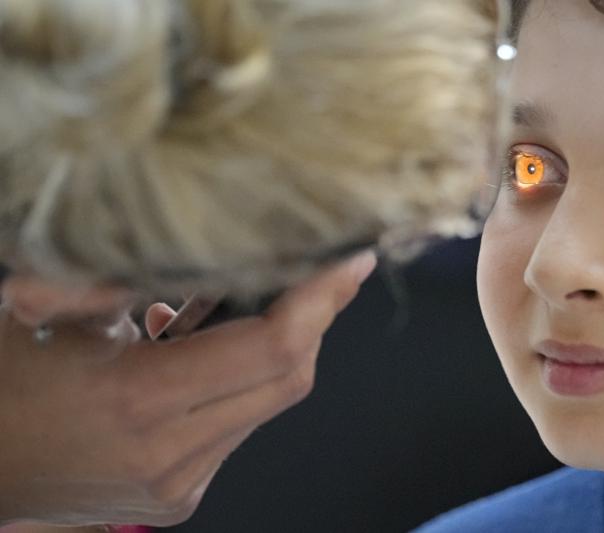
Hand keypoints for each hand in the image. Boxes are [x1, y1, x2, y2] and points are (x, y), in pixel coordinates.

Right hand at [0, 252, 375, 526]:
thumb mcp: (46, 309)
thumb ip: (128, 271)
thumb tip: (209, 238)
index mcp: (137, 400)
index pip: (271, 347)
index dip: (322, 299)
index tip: (349, 258)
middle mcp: (169, 454)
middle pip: (289, 378)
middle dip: (318, 318)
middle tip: (328, 269)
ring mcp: (179, 483)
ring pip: (269, 402)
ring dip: (278, 347)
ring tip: (262, 296)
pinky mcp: (180, 493)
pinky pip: (240, 424)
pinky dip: (243, 379)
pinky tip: (217, 343)